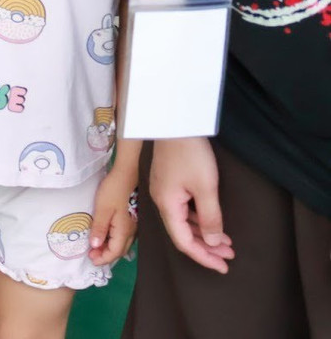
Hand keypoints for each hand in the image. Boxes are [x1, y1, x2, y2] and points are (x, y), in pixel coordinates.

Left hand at [88, 166, 137, 265]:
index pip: (115, 252)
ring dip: (109, 248)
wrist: (126, 175)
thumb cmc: (113, 191)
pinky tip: (104, 235)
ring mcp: (133, 225)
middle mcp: (132, 231)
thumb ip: (99, 229)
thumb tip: (95, 247)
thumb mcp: (102, 209)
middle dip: (106, 255)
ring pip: (122, 243)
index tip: (90, 259)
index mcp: (125, 231)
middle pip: (120, 250)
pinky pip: (122, 235)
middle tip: (91, 254)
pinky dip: (112, 240)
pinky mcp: (131, 219)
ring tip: (95, 246)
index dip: (103, 258)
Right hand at [149, 137, 234, 272]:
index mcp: (167, 205)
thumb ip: (210, 217)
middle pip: (182, 233)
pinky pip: (182, 209)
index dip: (203, 257)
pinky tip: (211, 222)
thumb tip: (214, 242)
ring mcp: (163, 191)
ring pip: (183, 221)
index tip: (223, 267)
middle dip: (206, 248)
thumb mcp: (206, 187)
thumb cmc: (190, 154)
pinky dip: (198, 220)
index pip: (183, 241)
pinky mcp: (168, 182)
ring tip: (226, 243)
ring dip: (204, 234)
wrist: (174, 123)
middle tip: (229, 258)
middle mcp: (161, 201)